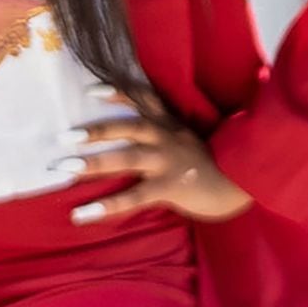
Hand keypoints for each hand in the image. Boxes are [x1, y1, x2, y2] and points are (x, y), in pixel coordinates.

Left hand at [67, 95, 253, 225]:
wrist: (245, 184)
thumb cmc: (215, 167)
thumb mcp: (190, 144)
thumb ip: (166, 140)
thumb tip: (137, 144)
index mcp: (171, 126)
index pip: (143, 100)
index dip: (116, 92)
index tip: (89, 90)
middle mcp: (167, 138)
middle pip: (127, 126)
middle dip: (94, 130)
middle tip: (62, 137)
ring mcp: (169, 161)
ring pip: (126, 157)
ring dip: (92, 162)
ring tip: (63, 168)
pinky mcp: (172, 186)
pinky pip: (134, 197)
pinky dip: (107, 206)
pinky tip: (81, 215)